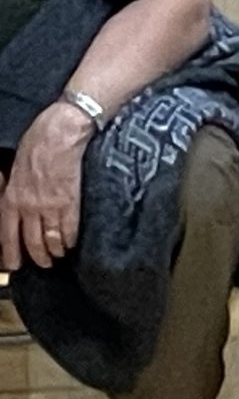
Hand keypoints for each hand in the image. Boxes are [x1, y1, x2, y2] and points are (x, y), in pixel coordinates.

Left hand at [0, 103, 88, 271]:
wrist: (60, 133)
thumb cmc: (36, 144)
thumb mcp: (14, 169)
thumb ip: (14, 190)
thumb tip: (16, 207)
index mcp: (11, 198)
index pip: (7, 234)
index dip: (11, 253)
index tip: (14, 265)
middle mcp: (29, 206)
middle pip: (32, 242)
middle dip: (38, 257)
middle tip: (44, 264)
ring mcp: (50, 205)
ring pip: (51, 239)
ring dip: (56, 250)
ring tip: (59, 254)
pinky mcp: (71, 201)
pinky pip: (70, 229)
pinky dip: (71, 239)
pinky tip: (73, 242)